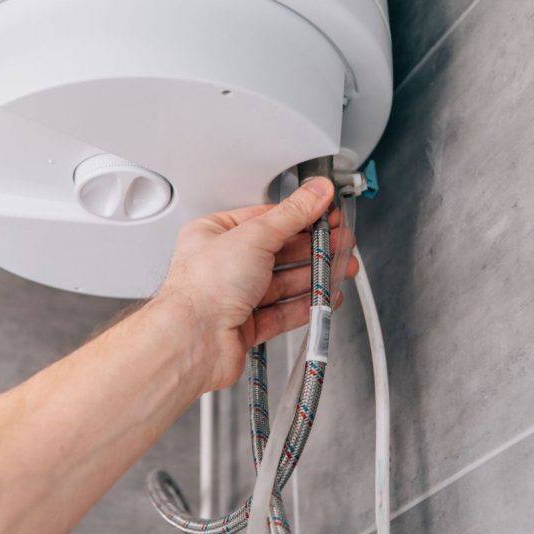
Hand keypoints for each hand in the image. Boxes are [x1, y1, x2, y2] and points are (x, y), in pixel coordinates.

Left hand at [158, 177, 357, 391]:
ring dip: (314, 276)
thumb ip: (292, 214)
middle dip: (313, 248)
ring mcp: (233, 297)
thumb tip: (315, 192)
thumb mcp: (254, 236)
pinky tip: (323, 299)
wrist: (192, 342)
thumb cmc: (203, 288)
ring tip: (341, 269)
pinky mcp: (244, 327)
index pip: (265, 218)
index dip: (299, 216)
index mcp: (214, 235)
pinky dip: (305, 306)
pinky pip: (281, 313)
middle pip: (277, 251)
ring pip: (282, 283)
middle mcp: (222, 265)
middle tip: (341, 243)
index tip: (327, 215)